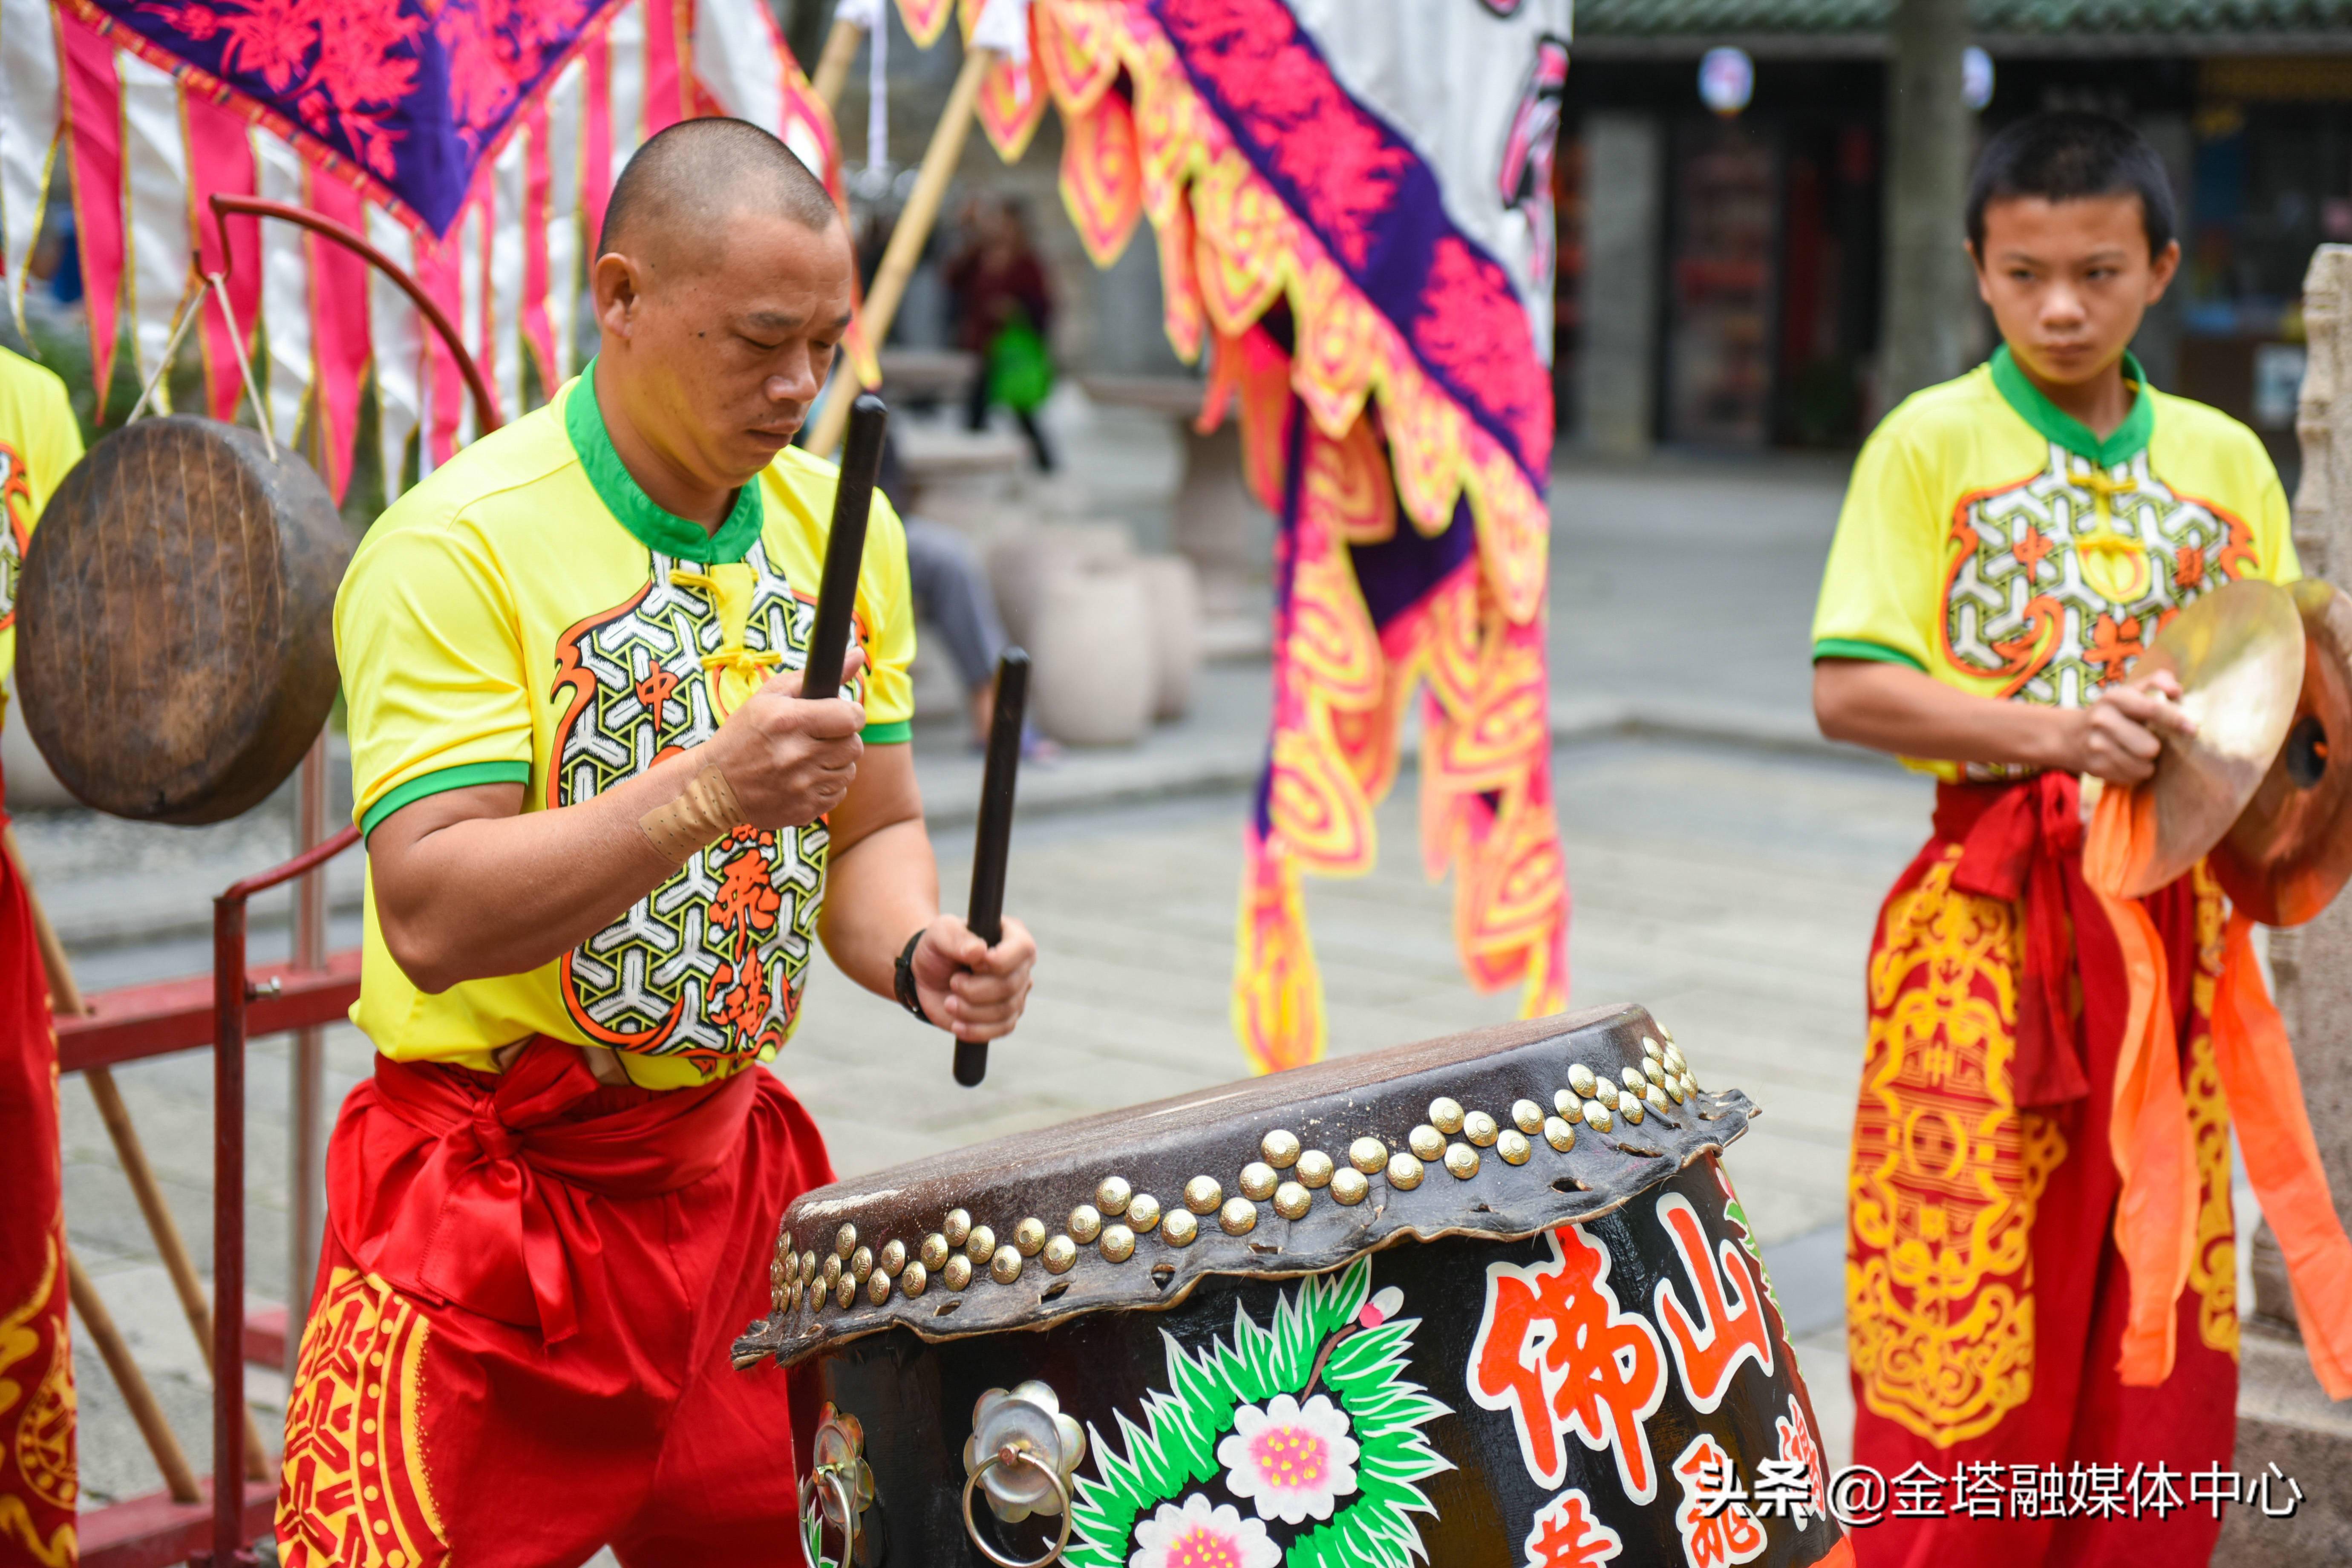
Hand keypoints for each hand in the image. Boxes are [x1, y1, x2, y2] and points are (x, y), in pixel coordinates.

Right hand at [704, 644, 867, 827]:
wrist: (714, 786)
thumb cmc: (744, 734)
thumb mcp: (770, 696)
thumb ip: (813, 677)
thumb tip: (857, 655)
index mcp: (789, 721)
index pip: (852, 717)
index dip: (849, 714)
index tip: (838, 715)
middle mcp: (797, 755)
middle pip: (854, 746)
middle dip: (841, 738)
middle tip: (819, 737)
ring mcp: (802, 786)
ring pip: (848, 771)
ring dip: (835, 763)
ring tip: (808, 758)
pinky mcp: (805, 809)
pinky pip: (837, 794)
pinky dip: (826, 785)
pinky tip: (803, 778)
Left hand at [911, 913, 1034, 1040]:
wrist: (926, 978)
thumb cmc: (937, 949)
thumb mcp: (939, 933)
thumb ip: (956, 938)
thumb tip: (979, 951)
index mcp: (1011, 935)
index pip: (1023, 948)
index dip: (1000, 961)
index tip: (972, 964)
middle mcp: (1020, 964)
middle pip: (1010, 984)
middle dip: (974, 989)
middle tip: (953, 982)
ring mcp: (1016, 992)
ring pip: (1005, 1009)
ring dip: (970, 1010)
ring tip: (949, 1003)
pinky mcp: (1006, 1016)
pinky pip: (1002, 1029)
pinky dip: (977, 1030)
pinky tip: (957, 1025)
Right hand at [2062, 669, 2195, 784]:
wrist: (2069, 735)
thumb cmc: (2113, 712)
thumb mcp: (2130, 691)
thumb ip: (2156, 682)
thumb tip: (2176, 691)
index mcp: (2115, 698)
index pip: (2151, 709)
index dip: (2175, 719)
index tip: (2192, 729)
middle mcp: (2102, 720)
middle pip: (2149, 747)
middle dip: (2155, 748)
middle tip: (2148, 742)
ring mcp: (2096, 746)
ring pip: (2142, 767)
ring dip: (2147, 763)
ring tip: (2136, 753)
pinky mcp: (2095, 768)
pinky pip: (2131, 778)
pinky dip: (2134, 773)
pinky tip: (2125, 761)